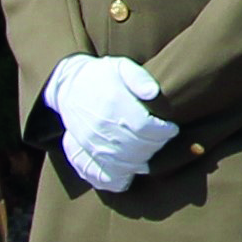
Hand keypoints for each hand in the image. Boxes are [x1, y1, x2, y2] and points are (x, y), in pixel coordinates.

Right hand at [43, 55, 176, 193]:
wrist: (69, 87)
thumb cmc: (102, 76)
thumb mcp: (121, 66)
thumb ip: (138, 78)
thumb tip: (153, 92)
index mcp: (113, 104)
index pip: (145, 127)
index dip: (163, 132)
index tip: (171, 128)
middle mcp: (102, 126)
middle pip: (138, 147)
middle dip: (157, 146)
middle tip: (163, 138)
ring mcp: (93, 142)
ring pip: (126, 162)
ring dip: (145, 160)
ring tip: (152, 149)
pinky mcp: (87, 152)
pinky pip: (106, 172)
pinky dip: (124, 175)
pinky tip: (135, 167)